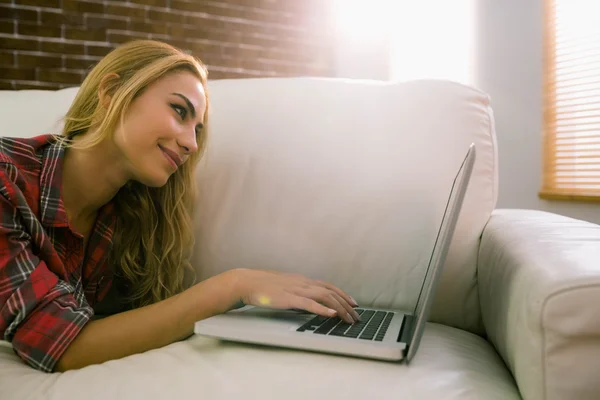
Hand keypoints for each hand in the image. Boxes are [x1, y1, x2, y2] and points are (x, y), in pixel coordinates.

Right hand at [230, 269, 360, 323]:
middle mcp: (303, 283)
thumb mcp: (285, 288)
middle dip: (346, 304)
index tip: (353, 303)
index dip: (342, 294)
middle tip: (356, 316)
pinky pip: (309, 303)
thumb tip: (307, 303)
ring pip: (324, 296)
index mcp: (302, 280)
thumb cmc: (263, 287)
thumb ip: (297, 294)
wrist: (247, 282)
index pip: (328, 286)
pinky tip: (331, 314)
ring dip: (339, 308)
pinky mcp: (288, 298)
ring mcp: (296, 289)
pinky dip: (322, 308)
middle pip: (330, 291)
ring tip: (348, 318)